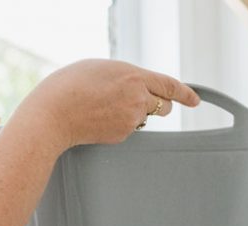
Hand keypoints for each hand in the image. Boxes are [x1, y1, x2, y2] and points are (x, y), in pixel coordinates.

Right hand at [16, 59, 199, 150]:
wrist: (52, 115)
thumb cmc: (70, 86)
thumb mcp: (101, 68)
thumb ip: (124, 76)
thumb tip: (135, 87)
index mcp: (134, 77)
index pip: (169, 85)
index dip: (185, 93)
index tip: (195, 100)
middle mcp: (137, 99)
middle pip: (163, 106)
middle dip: (159, 104)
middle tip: (139, 101)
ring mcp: (131, 120)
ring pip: (143, 118)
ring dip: (134, 113)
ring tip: (106, 106)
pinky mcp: (122, 136)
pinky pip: (129, 128)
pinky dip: (120, 123)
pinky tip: (100, 117)